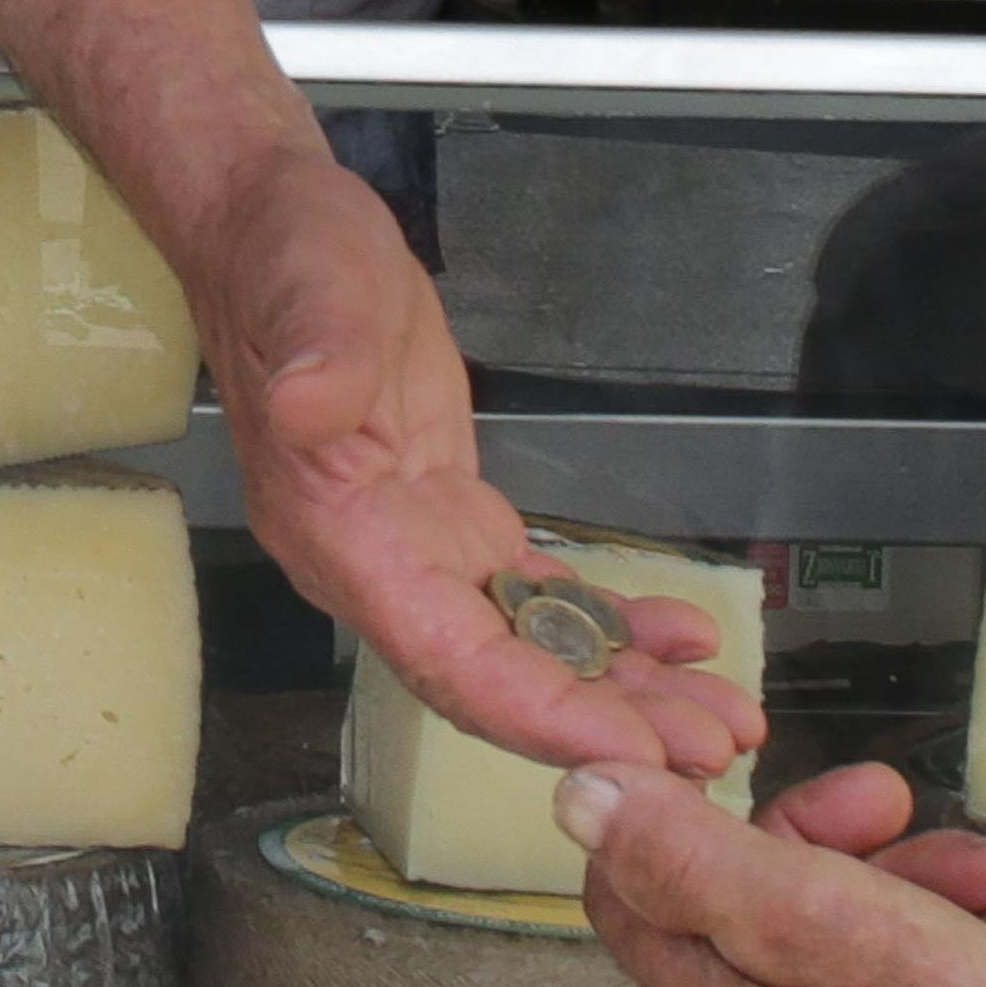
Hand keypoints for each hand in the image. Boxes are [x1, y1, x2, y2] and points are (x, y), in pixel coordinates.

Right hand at [200, 151, 762, 781]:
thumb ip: (318, 354)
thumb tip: (309, 404)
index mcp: (342, 536)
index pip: (447, 659)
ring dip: (621, 693)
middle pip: (500, 679)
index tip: (624, 754)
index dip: (537, 713)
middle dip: (605, 726)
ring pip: (527, 651)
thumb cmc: (284, 258)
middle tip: (711, 749)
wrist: (269, 233)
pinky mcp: (453, 522)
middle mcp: (378, 567)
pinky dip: (606, 627)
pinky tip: (677, 641)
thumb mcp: (306, 286)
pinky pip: (534, 598)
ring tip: (716, 718)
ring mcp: (418, 551)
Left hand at [558, 758, 985, 986]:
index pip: (641, 884)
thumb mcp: (795, 911)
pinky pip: (933, 971)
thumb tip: (581, 795)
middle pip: (767, 891)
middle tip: (897, 803)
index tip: (744, 762)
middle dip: (843, 834)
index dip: (685, 808)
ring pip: (866, 921)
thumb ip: (686, 852)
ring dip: (935, 876)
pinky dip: (979, 936)